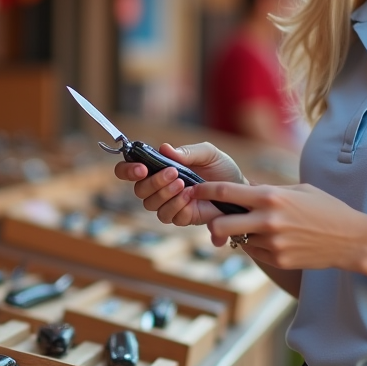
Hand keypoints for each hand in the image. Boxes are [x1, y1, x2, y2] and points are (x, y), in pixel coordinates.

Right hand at [112, 142, 243, 226]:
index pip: (129, 170)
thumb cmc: (221, 168)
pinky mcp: (181, 217)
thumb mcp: (207, 153)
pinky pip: (168, 216)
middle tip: (173, 173)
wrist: (240, 188)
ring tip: (184, 185)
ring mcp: (169, 203)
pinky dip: (177, 206)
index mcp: (158, 167)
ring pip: (151, 205)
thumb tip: (164, 148)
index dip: (127, 170)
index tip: (140, 168)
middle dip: (154, 182)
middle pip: (139, 190)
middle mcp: (159, 187)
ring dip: (165, 194)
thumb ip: (187, 152)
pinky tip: (191, 197)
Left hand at [190, 181, 366, 272]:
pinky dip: (257, 246)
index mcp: (270, 196)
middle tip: (215, 220)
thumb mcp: (298, 190)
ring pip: (239, 240)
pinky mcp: (278, 260)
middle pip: (220, 225)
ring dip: (241, 235)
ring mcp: (272, 243)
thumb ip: (268, 190)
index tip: (194, 191)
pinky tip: (276, 240)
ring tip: (260, 228)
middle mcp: (267, 220)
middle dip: (212, 223)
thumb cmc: (325, 208)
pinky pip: (255, 252)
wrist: (350, 239)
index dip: (204, 191)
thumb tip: (241, 188)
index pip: (225, 192)